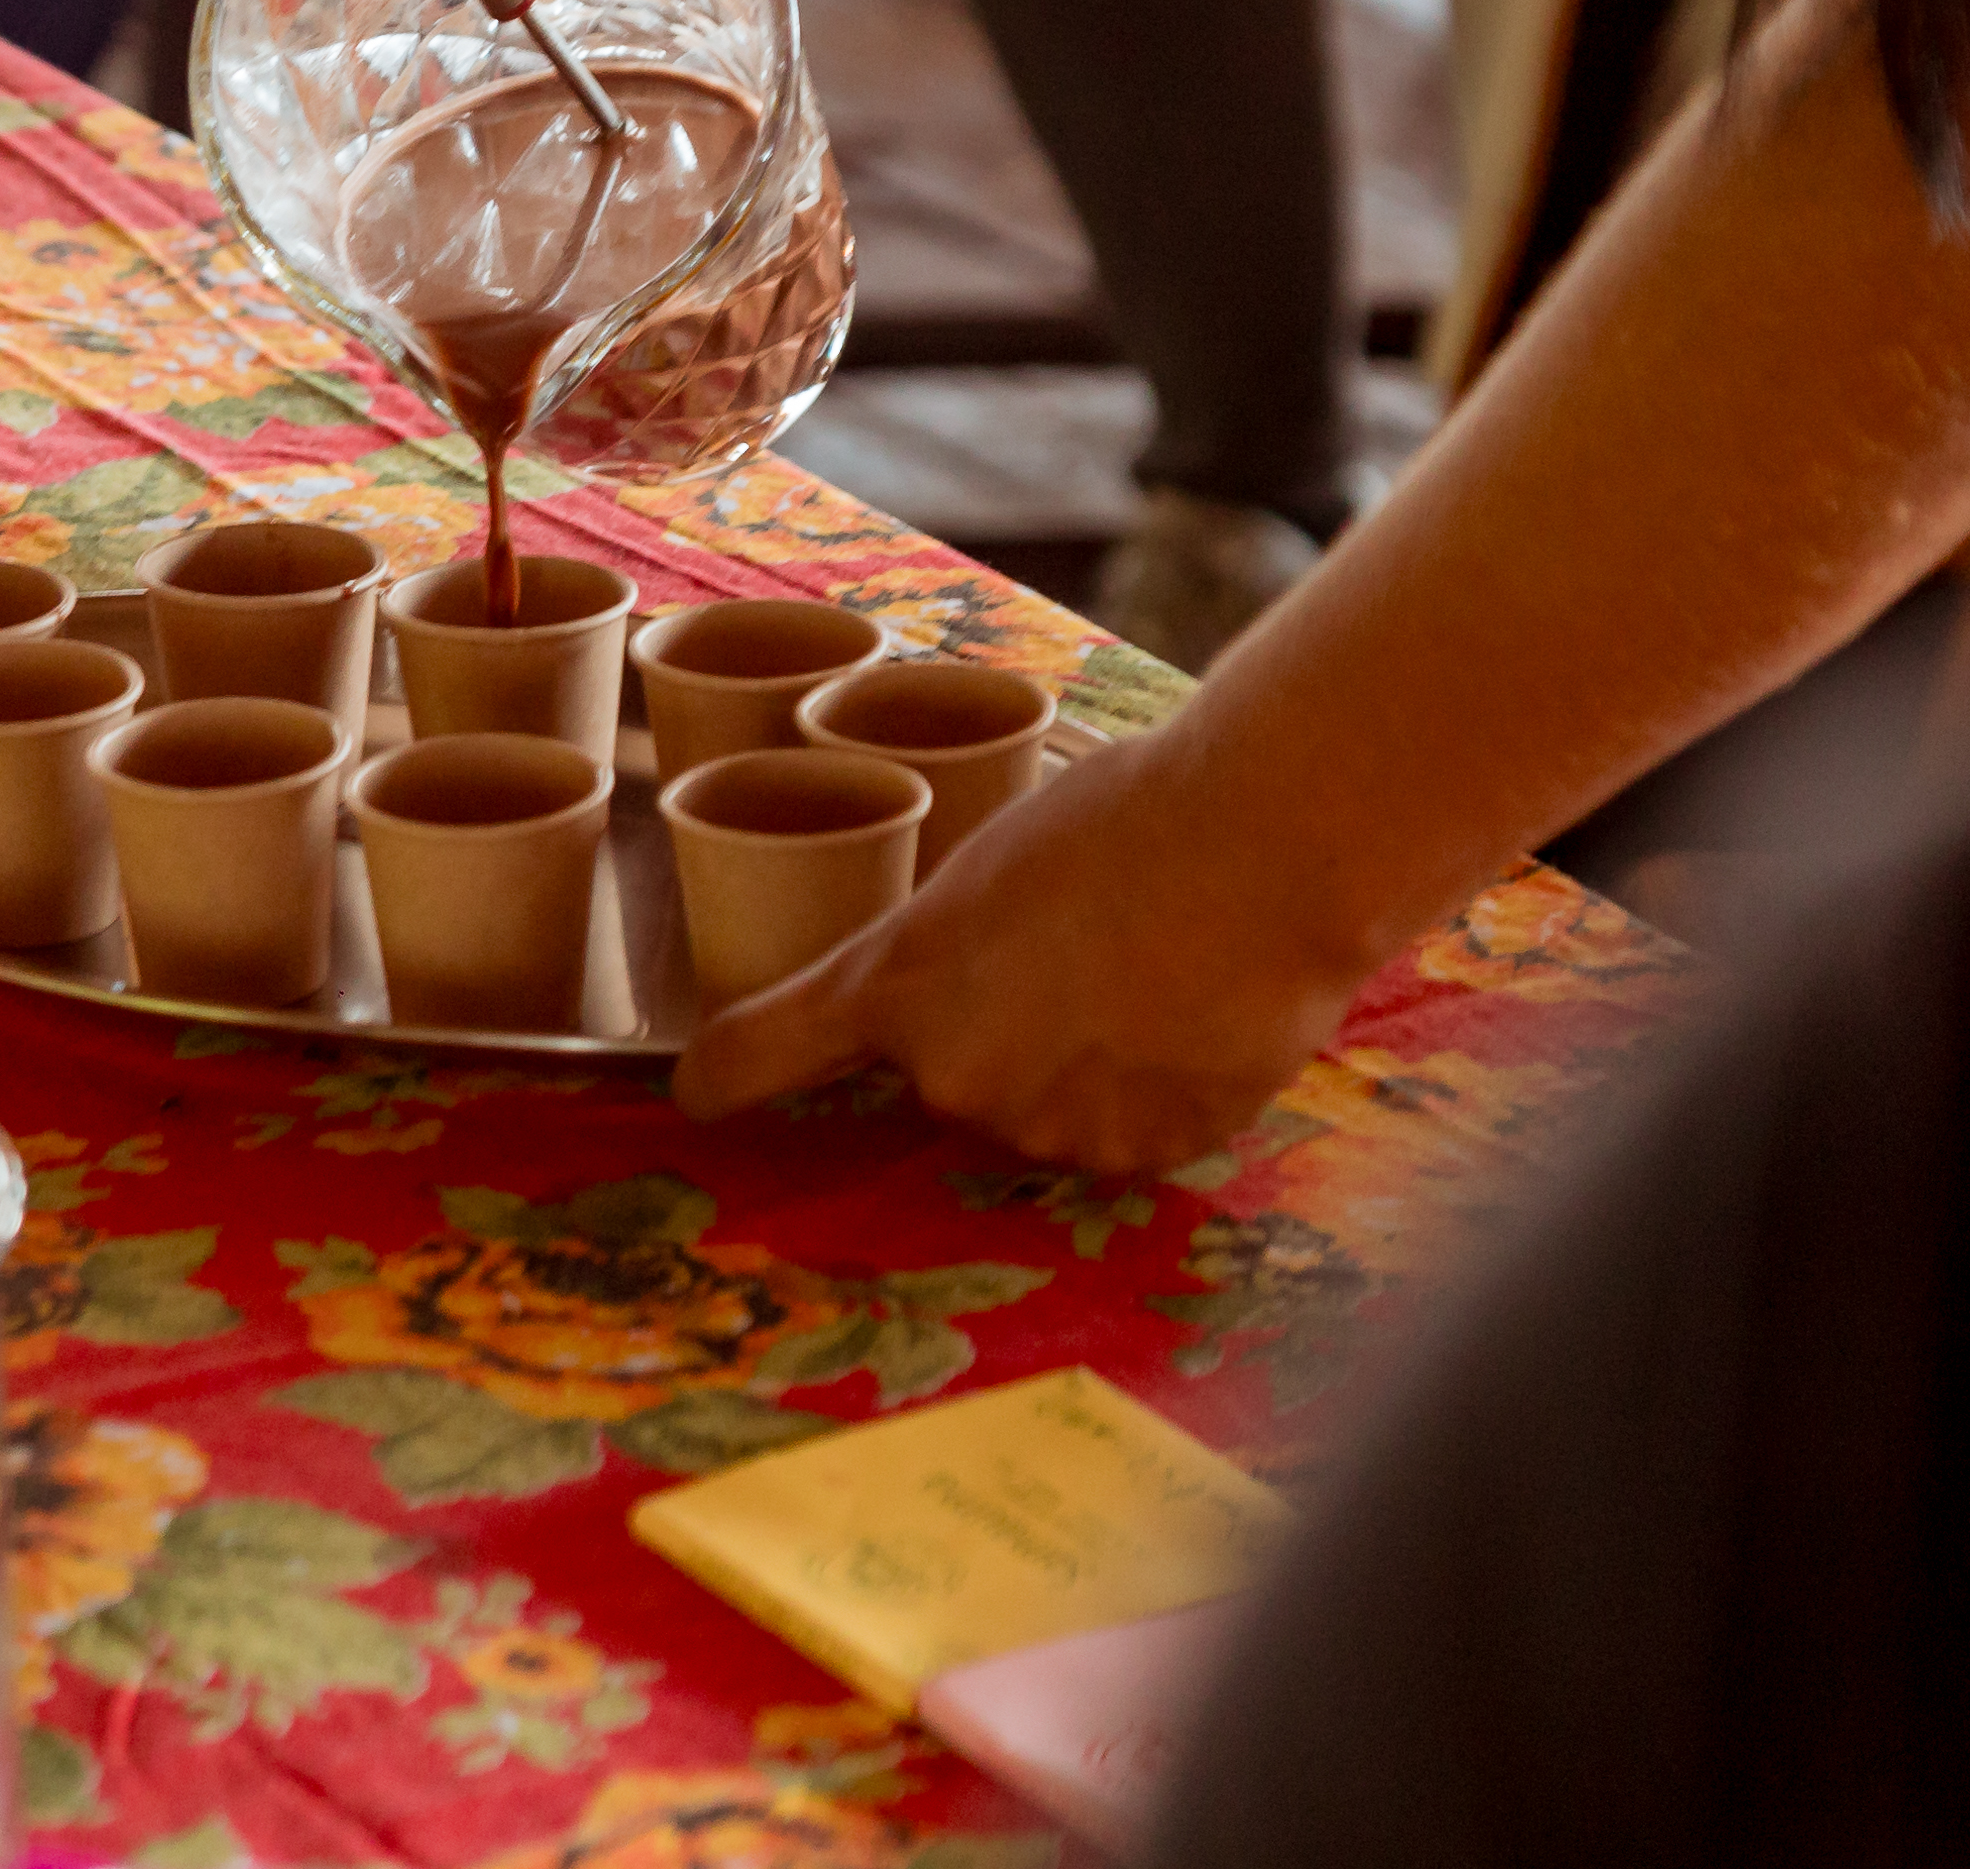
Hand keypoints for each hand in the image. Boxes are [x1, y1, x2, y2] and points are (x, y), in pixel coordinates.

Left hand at [671, 723, 1386, 1172]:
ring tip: (1148, 974)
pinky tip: (1190, 1017)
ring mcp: (1050, 1129)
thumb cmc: (1132, 815)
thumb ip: (950, 942)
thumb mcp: (994, 858)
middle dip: (991, 1031)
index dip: (723, 1075)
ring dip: (1076, 1065)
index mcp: (896, 982)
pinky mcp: (1140, 1155)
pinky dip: (1148, 1093)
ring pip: (1040, 1109)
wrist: (1268, 848)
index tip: (702, 1091)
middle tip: (1072, 954)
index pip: (758, 1053)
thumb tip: (966, 978)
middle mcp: (954, 1078)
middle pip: (945, 1076)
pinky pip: (1124, 1134)